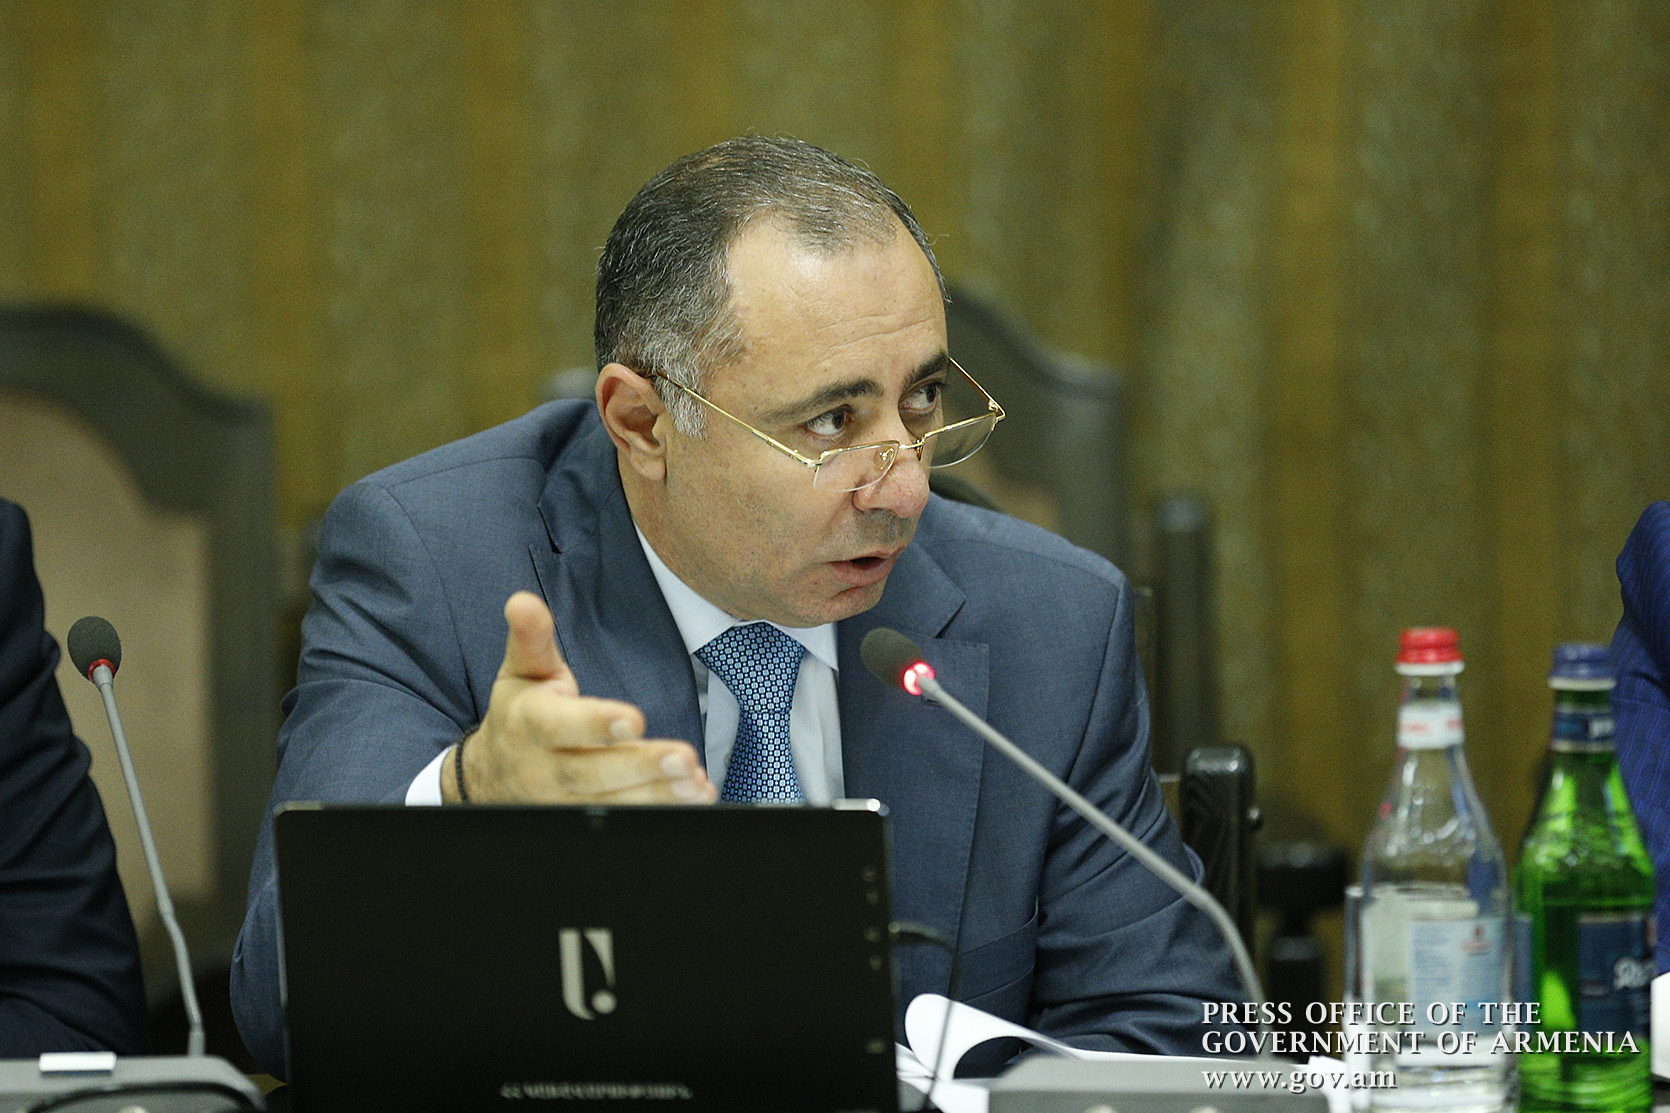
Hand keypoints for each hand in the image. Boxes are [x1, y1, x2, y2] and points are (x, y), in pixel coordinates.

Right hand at [444, 591, 715, 804]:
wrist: (494, 776)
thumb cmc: (522, 715)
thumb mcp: (521, 673)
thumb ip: (532, 639)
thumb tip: (523, 600)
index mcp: (530, 725)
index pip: (559, 727)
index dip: (595, 724)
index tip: (634, 718)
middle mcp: (545, 770)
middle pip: (592, 774)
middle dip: (639, 767)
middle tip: (683, 758)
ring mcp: (564, 803)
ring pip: (613, 805)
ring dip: (658, 796)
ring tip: (695, 784)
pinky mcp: (585, 823)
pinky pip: (626, 822)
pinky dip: (663, 811)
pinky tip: (698, 796)